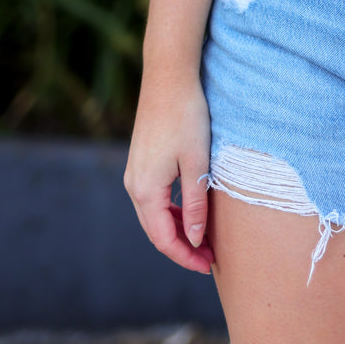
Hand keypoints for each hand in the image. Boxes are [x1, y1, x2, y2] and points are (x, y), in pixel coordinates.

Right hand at [124, 72, 214, 274]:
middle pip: (156, 231)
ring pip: (155, 215)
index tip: (208, 266)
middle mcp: (134, 185)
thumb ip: (195, 204)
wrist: (168, 76)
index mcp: (145, 191)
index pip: (164, 239)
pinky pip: (154, 198)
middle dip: (182, 247)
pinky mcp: (141, 162)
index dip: (186, 256)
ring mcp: (135, 173)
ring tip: (205, 238)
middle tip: (210, 257)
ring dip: (178, 229)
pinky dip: (172, 211)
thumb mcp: (197, 162)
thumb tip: (196, 239)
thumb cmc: (187, 116)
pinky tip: (192, 211)